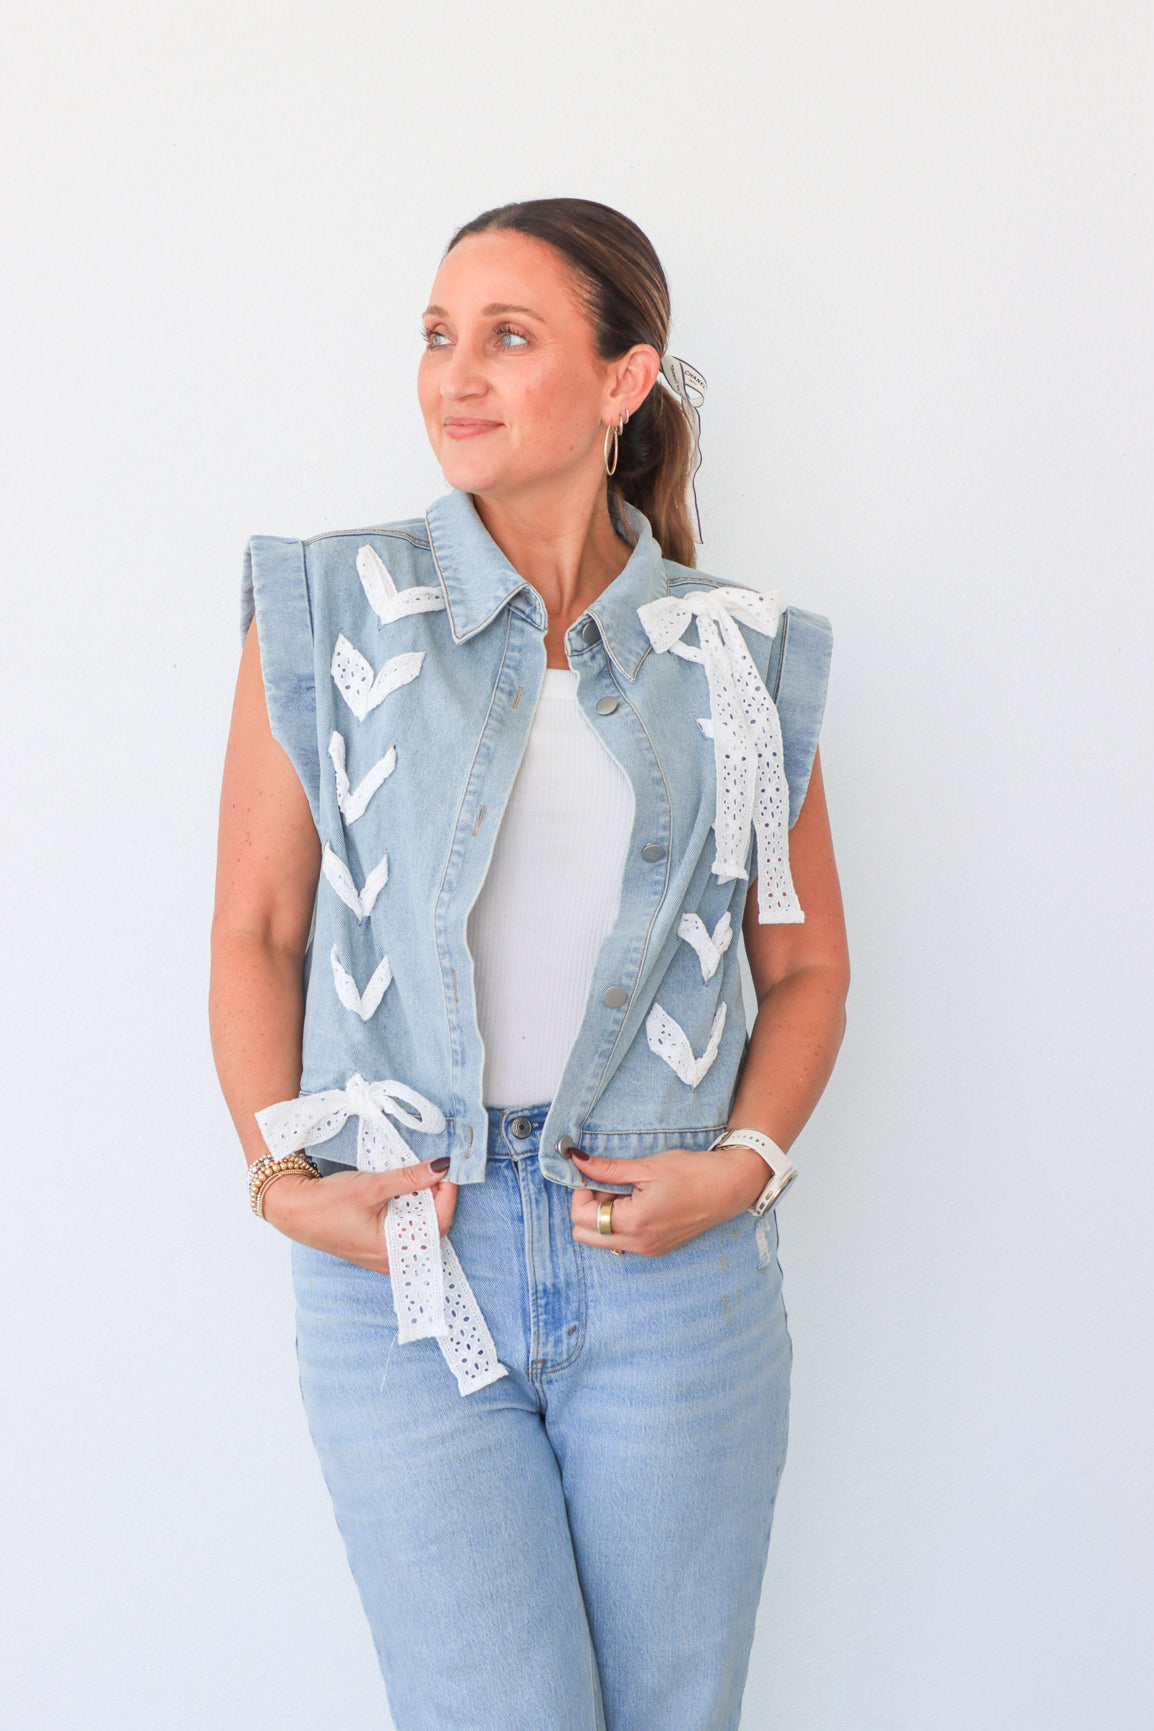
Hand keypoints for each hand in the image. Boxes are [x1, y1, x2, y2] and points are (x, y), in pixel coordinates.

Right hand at [260, 1160, 457, 1273]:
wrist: (292, 1210)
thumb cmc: (326, 1204)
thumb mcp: (372, 1186)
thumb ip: (409, 1178)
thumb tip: (441, 1167)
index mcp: (392, 1251)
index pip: (438, 1224)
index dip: (446, 1195)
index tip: (446, 1170)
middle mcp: (391, 1258)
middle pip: (431, 1227)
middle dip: (435, 1197)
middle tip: (432, 1170)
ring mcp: (384, 1253)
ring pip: (418, 1226)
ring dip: (422, 1201)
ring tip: (418, 1176)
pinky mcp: (377, 1244)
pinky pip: (403, 1227)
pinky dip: (408, 1207)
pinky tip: (403, 1189)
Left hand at [569, 1143, 769, 1257]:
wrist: (729, 1187)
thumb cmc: (692, 1173)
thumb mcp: (646, 1166)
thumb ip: (607, 1168)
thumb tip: (576, 1160)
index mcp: (633, 1223)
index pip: (582, 1217)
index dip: (581, 1191)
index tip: (593, 1173)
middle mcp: (638, 1243)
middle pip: (585, 1234)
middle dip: (588, 1207)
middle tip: (608, 1184)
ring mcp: (648, 1249)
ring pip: (603, 1239)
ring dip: (604, 1215)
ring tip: (627, 1191)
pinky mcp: (657, 1248)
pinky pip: (623, 1240)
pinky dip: (621, 1222)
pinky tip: (640, 1201)